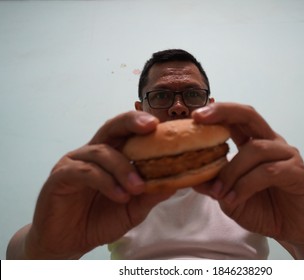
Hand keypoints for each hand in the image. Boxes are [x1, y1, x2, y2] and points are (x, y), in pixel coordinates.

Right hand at [25, 111, 172, 258]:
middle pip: (112, 127)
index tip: (164, 125)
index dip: (145, 125)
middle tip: (151, 126)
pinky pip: (84, 171)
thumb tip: (176, 181)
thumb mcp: (133, 208)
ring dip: (123, 168)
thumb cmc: (100, 220)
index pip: (128, 132)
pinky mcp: (60, 176)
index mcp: (112, 155)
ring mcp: (75, 162)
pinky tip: (120, 196)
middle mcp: (93, 152)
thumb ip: (151, 194)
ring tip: (138, 188)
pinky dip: (105, 182)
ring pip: (101, 152)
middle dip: (132, 122)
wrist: (69, 242)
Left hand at [192, 103, 303, 257]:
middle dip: (223, 112)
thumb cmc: (265, 209)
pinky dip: (247, 184)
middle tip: (199, 117)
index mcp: (255, 144)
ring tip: (218, 193)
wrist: (295, 229)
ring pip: (255, 150)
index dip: (216, 112)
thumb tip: (188, 176)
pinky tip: (234, 199)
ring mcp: (287, 156)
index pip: (236, 120)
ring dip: (231, 171)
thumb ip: (214, 185)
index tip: (194, 115)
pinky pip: (269, 171)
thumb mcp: (230, 199)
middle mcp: (271, 144)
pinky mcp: (298, 173)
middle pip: (249, 116)